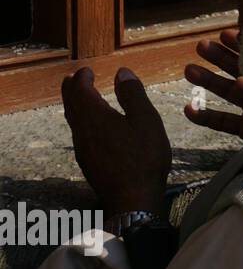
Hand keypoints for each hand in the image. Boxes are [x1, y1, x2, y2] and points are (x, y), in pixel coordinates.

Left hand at [61, 67, 170, 216]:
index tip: (87, 70)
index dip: (82, 78)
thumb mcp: (147, 121)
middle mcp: (83, 130)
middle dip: (71, 88)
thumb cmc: (144, 158)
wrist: (132, 198)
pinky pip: (78, 132)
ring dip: (74, 104)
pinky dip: (80, 119)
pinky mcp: (87, 160)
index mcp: (96, 117)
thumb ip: (133, 95)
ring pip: (72, 119)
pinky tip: (91, 125)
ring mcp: (83, 147)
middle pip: (70, 104)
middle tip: (75, 78)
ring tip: (80, 97)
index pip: (81, 91)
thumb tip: (122, 72)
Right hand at [183, 30, 242, 142]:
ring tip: (189, 70)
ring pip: (228, 92)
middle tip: (201, 45)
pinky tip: (188, 109)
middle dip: (220, 57)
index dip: (241, 44)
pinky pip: (224, 123)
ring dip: (208, 81)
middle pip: (240, 70)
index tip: (224, 34)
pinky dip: (206, 117)